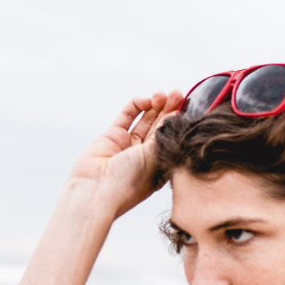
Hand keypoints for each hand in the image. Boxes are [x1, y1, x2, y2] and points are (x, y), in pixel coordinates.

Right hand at [67, 90, 183, 217]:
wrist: (96, 191)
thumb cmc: (128, 183)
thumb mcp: (153, 158)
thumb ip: (163, 135)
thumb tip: (175, 114)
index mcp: (159, 168)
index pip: (172, 140)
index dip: (179, 123)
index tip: (188, 106)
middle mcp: (144, 157)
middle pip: (160, 128)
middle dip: (169, 110)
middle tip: (178, 93)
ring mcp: (128, 146)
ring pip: (145, 121)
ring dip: (155, 106)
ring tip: (163, 94)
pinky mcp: (113, 137)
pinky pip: (127, 117)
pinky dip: (136, 106)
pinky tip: (145, 100)